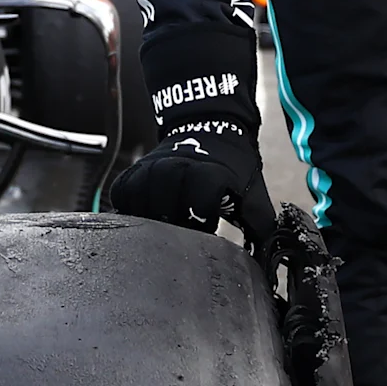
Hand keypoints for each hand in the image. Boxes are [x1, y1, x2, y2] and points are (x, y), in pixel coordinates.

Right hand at [107, 122, 276, 251]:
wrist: (209, 129)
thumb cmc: (232, 167)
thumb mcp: (252, 190)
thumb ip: (259, 222)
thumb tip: (265, 256)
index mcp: (208, 172)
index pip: (199, 203)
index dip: (203, 223)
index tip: (208, 231)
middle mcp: (176, 166)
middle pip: (164, 203)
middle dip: (172, 224)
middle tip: (180, 235)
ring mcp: (151, 167)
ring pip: (139, 200)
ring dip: (149, 220)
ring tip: (161, 231)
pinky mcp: (133, 171)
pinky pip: (121, 195)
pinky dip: (128, 210)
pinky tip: (143, 219)